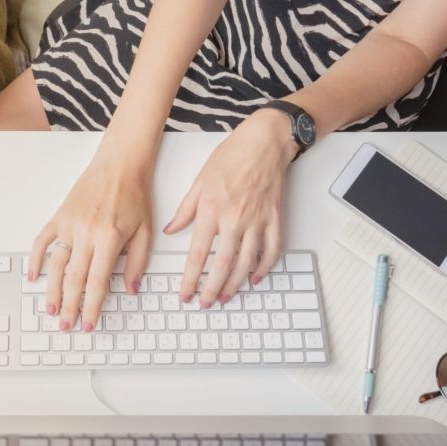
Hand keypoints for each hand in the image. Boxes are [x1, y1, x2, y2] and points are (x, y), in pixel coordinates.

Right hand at [29, 152, 152, 331]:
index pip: (97, 283)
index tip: (88, 324)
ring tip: (51, 310)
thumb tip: (130, 289)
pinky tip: (33, 275)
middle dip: (70, 307)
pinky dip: (35, 259)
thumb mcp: (146, 231)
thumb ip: (138, 262)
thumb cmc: (134, 194)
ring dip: (52, 290)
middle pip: (74, 279)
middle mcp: (86, 233)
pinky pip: (42, 240)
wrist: (120, 164)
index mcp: (109, 239)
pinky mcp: (59, 216)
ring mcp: (69, 224)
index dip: (91, 307)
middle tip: (66, 326)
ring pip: (56, 264)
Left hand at [164, 108, 298, 306]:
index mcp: (212, 209)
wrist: (265, 141)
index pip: (199, 254)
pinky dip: (265, 268)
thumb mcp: (200, 180)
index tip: (186, 294)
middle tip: (205, 304)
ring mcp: (258, 220)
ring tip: (226, 297)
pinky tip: (256, 278)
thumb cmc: (232, 155)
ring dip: (235, 284)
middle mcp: (235, 218)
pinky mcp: (275, 219)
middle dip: (212, 289)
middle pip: (223, 265)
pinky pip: (272, 250)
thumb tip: (171, 230)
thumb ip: (185, 209)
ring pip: (247, 263)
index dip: (191, 279)